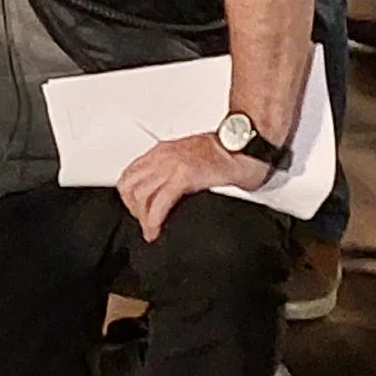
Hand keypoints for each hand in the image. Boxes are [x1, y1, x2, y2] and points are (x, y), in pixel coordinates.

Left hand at [116, 131, 269, 242]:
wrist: (246, 145)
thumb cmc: (226, 151)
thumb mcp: (190, 157)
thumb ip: (174, 170)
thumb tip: (165, 191)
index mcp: (162, 151)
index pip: (130, 175)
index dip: (129, 197)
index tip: (136, 211)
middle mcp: (163, 156)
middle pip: (130, 186)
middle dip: (133, 209)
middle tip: (144, 224)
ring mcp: (172, 165)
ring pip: (140, 195)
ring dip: (143, 218)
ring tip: (151, 230)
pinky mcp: (185, 176)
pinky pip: (160, 201)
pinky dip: (154, 219)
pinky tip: (157, 230)